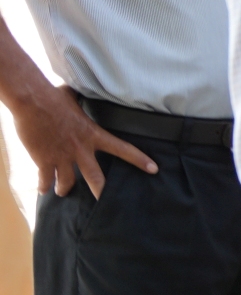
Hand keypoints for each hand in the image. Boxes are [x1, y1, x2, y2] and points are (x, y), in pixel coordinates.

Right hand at [11, 88, 154, 198]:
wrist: (33, 101)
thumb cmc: (53, 96)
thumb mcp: (76, 99)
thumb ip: (83, 102)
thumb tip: (84, 91)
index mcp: (93, 135)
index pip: (123, 149)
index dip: (139, 160)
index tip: (153, 169)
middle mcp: (81, 149)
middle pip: (96, 177)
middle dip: (101, 192)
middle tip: (106, 204)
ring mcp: (62, 156)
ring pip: (67, 182)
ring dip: (64, 188)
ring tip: (62, 192)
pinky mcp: (44, 160)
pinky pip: (45, 179)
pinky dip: (43, 186)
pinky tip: (42, 191)